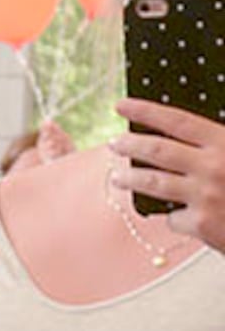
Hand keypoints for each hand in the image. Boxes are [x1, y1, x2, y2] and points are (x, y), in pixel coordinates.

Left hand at [116, 96, 224, 257]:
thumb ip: (215, 144)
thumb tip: (180, 133)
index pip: (178, 121)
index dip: (146, 111)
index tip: (121, 106)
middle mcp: (214, 167)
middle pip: (157, 150)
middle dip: (129, 144)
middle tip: (114, 142)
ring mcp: (206, 196)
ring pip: (153, 183)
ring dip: (129, 179)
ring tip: (118, 177)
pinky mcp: (202, 224)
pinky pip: (173, 218)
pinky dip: (174, 217)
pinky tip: (177, 216)